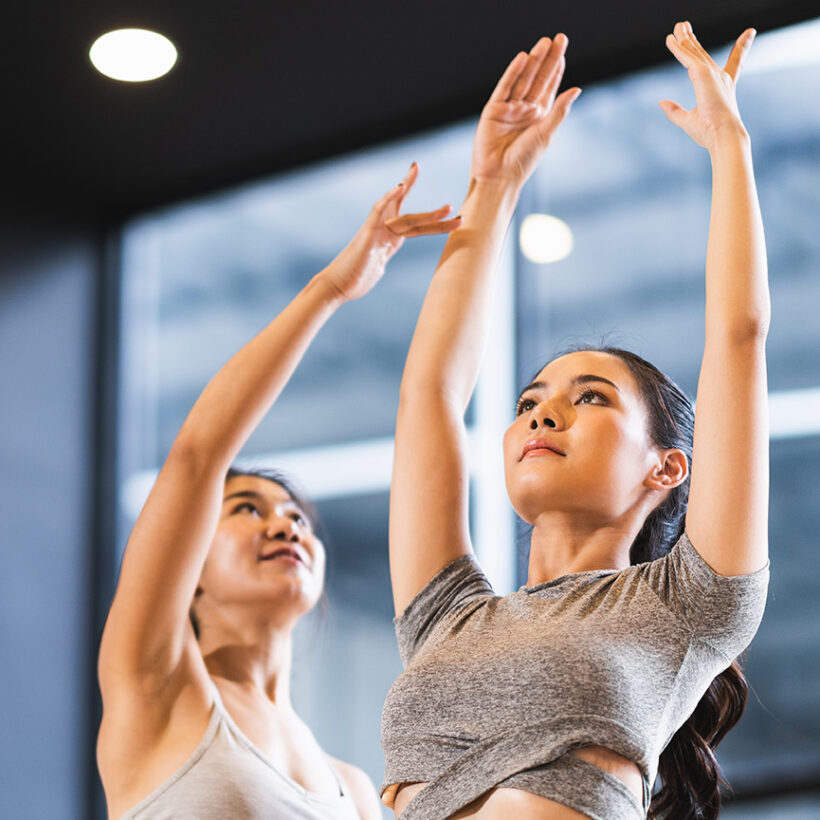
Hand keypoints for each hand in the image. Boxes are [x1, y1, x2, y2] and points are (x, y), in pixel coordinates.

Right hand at [321, 164, 461, 301]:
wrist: (336, 286)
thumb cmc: (354, 279)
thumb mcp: (376, 269)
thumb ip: (382, 260)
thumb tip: (382, 262)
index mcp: (391, 240)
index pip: (414, 225)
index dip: (431, 218)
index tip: (447, 210)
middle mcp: (385, 231)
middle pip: (415, 220)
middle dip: (436, 216)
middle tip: (454, 208)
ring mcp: (377, 231)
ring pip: (405, 217)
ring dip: (428, 215)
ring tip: (448, 209)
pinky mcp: (367, 233)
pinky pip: (378, 210)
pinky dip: (389, 197)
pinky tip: (400, 186)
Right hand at [470, 34, 580, 186]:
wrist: (499, 177)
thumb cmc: (524, 161)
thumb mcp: (546, 133)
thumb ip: (559, 111)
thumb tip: (576, 89)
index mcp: (538, 116)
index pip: (549, 87)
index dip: (556, 69)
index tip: (563, 50)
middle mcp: (524, 110)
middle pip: (538, 79)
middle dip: (547, 59)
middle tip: (558, 38)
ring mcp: (508, 109)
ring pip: (523, 80)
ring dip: (533, 61)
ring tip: (544, 43)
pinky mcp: (493, 110)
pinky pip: (504, 87)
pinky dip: (513, 72)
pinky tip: (523, 58)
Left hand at [660, 21, 753, 149]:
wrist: (722, 134)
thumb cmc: (710, 133)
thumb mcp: (688, 121)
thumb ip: (675, 111)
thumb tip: (662, 102)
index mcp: (722, 88)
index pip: (733, 64)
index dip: (742, 48)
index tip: (750, 32)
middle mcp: (720, 77)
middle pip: (702, 54)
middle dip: (693, 39)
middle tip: (685, 26)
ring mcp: (712, 74)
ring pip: (693, 51)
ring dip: (684, 38)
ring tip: (678, 26)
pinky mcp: (702, 74)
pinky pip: (686, 57)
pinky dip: (677, 48)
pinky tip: (670, 40)